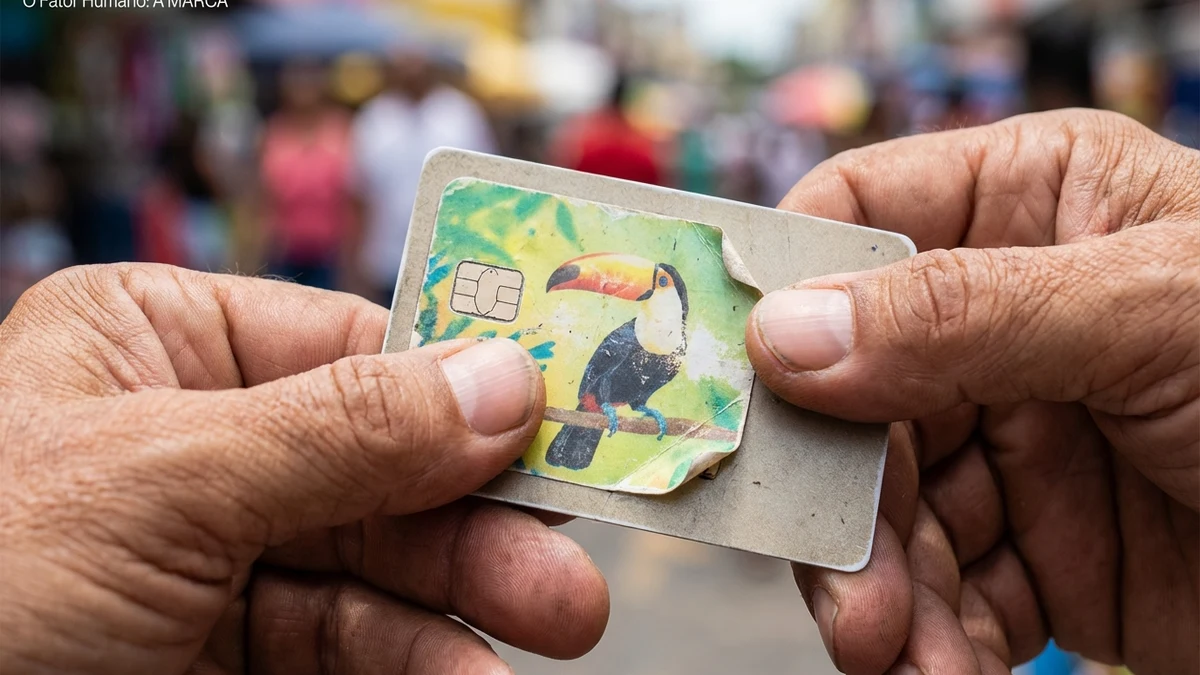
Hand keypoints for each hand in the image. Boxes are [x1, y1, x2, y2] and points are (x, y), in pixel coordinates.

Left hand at [0, 265, 608, 673]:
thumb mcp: (155, 483)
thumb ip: (341, 430)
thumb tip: (506, 379)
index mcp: (160, 348)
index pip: (357, 345)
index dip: (470, 382)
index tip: (571, 421)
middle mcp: (198, 445)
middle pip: (386, 466)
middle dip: (481, 519)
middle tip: (571, 572)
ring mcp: (213, 560)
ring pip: (378, 570)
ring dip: (462, 607)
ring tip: (545, 634)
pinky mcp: (222, 657)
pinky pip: (344, 650)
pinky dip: (411, 664)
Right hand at [746, 110, 1197, 674]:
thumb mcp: (1157, 314)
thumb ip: (965, 315)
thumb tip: (787, 333)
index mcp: (1035, 207)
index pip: (858, 220)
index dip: (782, 287)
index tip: (731, 377)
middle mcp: (1005, 317)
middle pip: (849, 390)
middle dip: (842, 494)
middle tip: (844, 585)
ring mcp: (1018, 437)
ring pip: (886, 507)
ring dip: (880, 588)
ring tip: (899, 654)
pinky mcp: (1042, 547)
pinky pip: (944, 589)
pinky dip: (932, 640)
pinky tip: (945, 672)